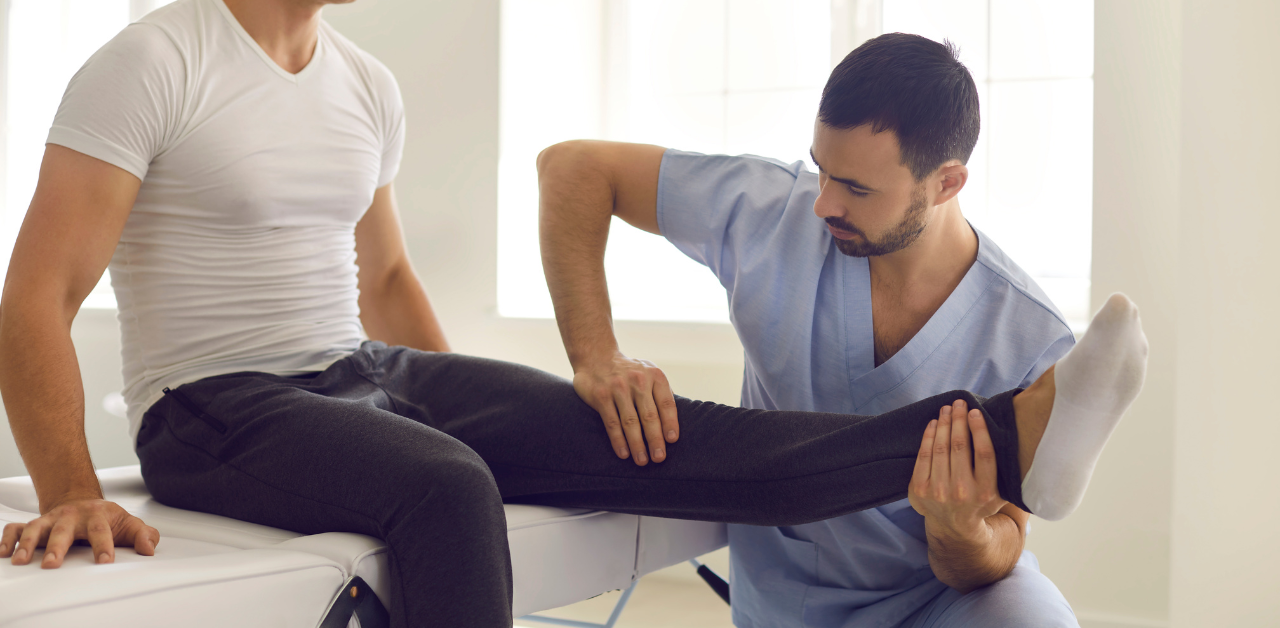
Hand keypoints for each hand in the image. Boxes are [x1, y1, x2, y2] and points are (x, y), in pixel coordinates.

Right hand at [1, 498, 158, 567]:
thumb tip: (150, 548)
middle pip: (64, 530)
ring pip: (36, 528)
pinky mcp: (36, 524)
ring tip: (20, 561)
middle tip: (51, 565)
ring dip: (27, 544)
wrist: (84, 502)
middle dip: (57, 547)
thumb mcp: (128, 524)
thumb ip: (142, 535)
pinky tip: (4, 552)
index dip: (104, 546)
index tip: (105, 562)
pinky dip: (8, 539)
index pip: (101, 531)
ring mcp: (51, 520)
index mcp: (97, 516)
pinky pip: (16, 529)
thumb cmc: (107, 519)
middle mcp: (72, 516)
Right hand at [573, 351, 678, 464]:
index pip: (666, 404)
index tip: (672, 441)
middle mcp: (638, 381)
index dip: (670, 423)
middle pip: (649, 416)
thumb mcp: (649, 371)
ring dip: (637, 445)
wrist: (596, 356)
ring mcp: (618, 388)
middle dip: (655, 440)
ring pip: (630, 422)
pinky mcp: (601, 396)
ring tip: (642, 461)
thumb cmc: (629, 370)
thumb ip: (661, 391)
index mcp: (654, 375)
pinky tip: (624, 453)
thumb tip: (674, 419)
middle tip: (659, 458)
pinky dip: (619, 440)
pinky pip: (612, 423)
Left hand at [908, 399, 1006, 543]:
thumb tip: (1020, 437)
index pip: (984, 453)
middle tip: (958, 403)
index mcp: (986, 492)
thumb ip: (1007, 471)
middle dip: (958, 420)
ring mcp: (939, 491)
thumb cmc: (981, 500)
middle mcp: (962, 492)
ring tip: (946, 409)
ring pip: (941, 448)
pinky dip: (928, 436)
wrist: (954, 526)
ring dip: (943, 424)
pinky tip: (934, 424)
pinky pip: (924, 455)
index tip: (975, 411)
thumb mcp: (1001, 492)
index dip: (979, 429)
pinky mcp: (920, 489)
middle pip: (959, 447)